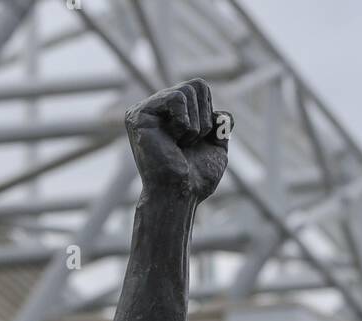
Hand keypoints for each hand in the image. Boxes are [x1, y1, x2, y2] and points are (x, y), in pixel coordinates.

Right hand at [125, 79, 232, 200]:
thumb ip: (220, 129)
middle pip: (196, 85)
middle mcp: (155, 108)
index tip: (199, 141)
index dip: (209, 114)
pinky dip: (184, 123)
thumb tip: (224, 114)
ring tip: (180, 145)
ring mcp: (144, 110)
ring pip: (187, 91)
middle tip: (189, 144)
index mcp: (170, 113)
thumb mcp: (216, 150)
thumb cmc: (196, 179)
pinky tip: (172, 141)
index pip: (200, 88)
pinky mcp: (138, 114)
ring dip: (195, 125)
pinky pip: (176, 98)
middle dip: (204, 119)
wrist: (182, 195)